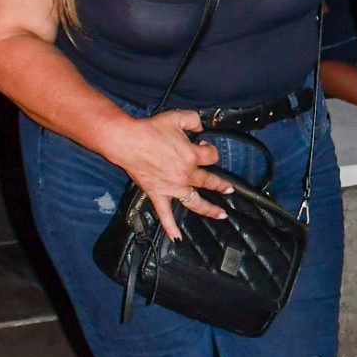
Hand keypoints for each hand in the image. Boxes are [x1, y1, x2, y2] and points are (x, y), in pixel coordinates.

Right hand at [114, 109, 230, 245]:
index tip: (204, 146)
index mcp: (191, 156)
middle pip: (209, 181)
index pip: (211, 156)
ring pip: (195, 202)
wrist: (127, 140)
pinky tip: (177, 238)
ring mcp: (172, 187)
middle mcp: (185, 174)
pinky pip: (165, 215)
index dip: (210, 150)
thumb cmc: (150, 129)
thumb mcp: (177, 117)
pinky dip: (171, 228)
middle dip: (221, 185)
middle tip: (229, 189)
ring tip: (221, 214)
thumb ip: (194, 120)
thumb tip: (201, 126)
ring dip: (209, 209)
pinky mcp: (157, 194)